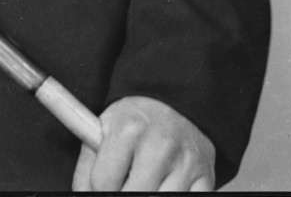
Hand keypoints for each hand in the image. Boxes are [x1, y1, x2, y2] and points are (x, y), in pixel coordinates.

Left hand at [72, 96, 214, 191]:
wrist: (173, 103)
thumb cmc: (134, 122)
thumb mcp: (103, 131)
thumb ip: (87, 168)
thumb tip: (84, 196)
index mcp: (128, 129)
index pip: (103, 184)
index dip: (99, 189)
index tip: (105, 184)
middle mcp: (160, 145)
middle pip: (134, 196)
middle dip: (123, 195)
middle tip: (124, 186)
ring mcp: (186, 162)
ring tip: (144, 186)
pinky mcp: (206, 175)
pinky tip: (163, 188)